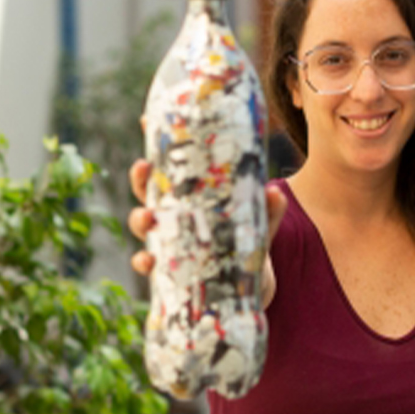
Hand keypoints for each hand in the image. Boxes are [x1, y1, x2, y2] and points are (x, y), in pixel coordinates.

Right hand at [127, 159, 287, 305]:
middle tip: (141, 167)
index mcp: (190, 201)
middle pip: (147, 194)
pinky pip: (149, 266)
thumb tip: (274, 192)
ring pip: (143, 229)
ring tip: (146, 216)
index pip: (168, 172)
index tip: (147, 125)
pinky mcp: (169, 272)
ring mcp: (168, 246)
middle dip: (140, 180)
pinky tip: (147, 259)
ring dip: (140, 220)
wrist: (249, 288)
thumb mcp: (258, 224)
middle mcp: (173, 221)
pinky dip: (144, 262)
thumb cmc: (246, 245)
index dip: (158, 150)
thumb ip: (267, 210)